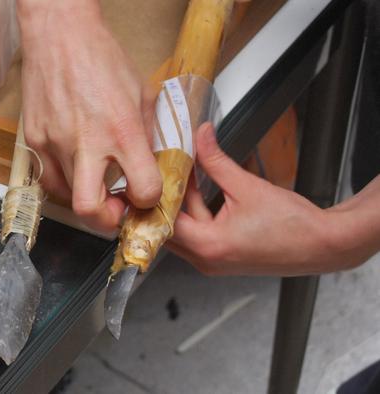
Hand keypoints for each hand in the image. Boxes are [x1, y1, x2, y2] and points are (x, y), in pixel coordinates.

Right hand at [18, 0, 160, 231]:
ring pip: (68, 197)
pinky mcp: (34, 139)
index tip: (146, 194)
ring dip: (87, 198)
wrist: (59, 35)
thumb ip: (145, 134)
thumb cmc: (101, 57)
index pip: (142, 188)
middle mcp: (86, 141)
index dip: (149, 199)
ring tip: (96, 183)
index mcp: (122, 129)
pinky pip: (48, 177)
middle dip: (107, 221)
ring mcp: (54, 142)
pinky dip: (64, 182)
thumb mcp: (140, 92)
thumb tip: (149, 163)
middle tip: (117, 210)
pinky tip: (76, 168)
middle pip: (91, 209)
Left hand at [167, 123, 371, 275]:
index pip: (164, 220)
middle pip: (168, 228)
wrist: (324, 244)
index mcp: (209, 246)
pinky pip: (197, 235)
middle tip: (162, 171)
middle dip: (166, 198)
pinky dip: (195, 213)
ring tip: (182, 172)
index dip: (157, 195)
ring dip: (182, 203)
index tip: (152, 174)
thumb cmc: (294, 225)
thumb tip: (201, 137)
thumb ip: (217, 161)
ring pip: (183, 230)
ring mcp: (213, 262)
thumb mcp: (247, 186)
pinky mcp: (222, 258)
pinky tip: (198, 188)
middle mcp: (206, 260)